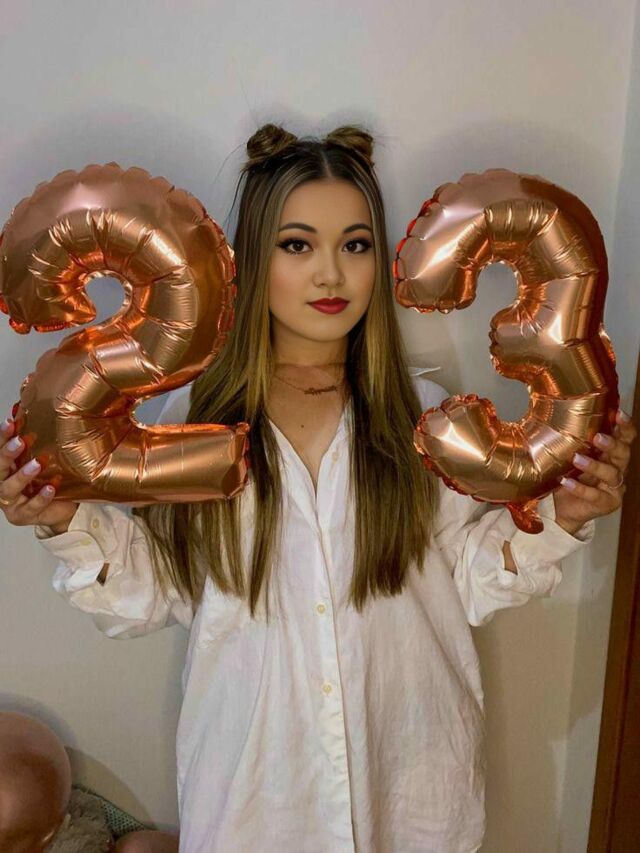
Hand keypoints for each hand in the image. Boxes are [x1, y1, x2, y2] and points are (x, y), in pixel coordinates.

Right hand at [0, 417, 78, 532]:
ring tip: (38, 463)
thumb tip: (22, 408)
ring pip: (10, 489)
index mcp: (5, 468)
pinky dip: (41, 497)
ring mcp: (10, 502)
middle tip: (20, 441)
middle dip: (6, 454)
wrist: (62, 507)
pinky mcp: (23, 516)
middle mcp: (2, 483)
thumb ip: (31, 439)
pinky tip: (51, 487)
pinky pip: (31, 507)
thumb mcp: (40, 458)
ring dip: (23, 475)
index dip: (2, 437)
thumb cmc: (47, 480)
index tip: (10, 423)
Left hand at [553, 410, 636, 534]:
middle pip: (623, 454)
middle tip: (597, 437)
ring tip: (576, 459)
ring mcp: (614, 488)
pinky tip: (565, 482)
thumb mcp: (569, 456)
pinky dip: (579, 488)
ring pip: (612, 474)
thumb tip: (557, 416)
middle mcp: (617, 468)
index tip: (618, 413)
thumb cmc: (567, 476)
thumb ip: (573, 441)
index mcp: (610, 453)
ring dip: (594, 465)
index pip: (625, 437)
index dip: (625, 425)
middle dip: (612, 444)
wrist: (559, 508)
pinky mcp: (607, 504)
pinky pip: (595, 495)